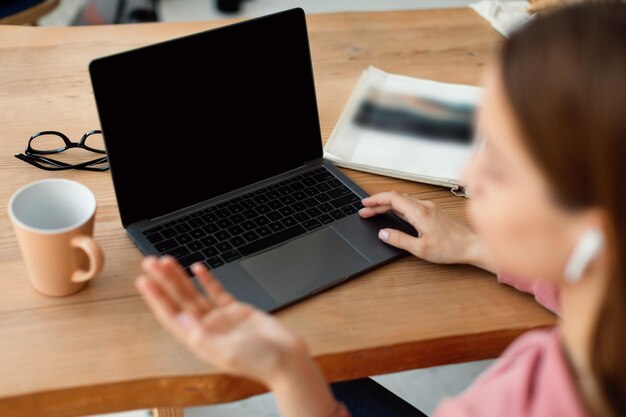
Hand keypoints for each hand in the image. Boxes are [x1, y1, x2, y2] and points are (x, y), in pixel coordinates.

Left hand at [136, 256, 307, 386]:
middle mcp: (206, 328)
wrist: (288, 359)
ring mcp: (221, 318)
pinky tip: (197, 268)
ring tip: (167, 261)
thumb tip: (181, 320)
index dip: (156, 298)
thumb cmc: (261, 362)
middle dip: (163, 281)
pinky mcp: (237, 310)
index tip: (144, 281)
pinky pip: (217, 292)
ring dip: (180, 277)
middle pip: (179, 300)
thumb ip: (202, 336)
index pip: (171, 315)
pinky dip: (207, 279)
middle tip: (150, 263)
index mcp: (200, 340)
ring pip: (195, 293)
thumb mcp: (227, 352)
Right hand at [359, 191, 495, 271]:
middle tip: (365, 210)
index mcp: (419, 212)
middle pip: (396, 198)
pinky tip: (394, 213)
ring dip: (387, 204)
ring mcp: (429, 207)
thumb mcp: (420, 249)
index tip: (365, 205)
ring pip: (403, 200)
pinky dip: (398, 206)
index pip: (392, 198)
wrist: (472, 245)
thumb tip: (383, 233)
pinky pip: (411, 204)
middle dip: (378, 202)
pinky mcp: (433, 212)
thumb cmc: (451, 248)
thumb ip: (399, 239)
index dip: (376, 200)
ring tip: (375, 211)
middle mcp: (424, 206)